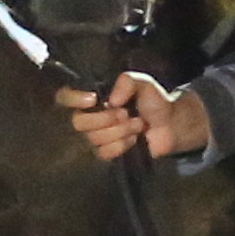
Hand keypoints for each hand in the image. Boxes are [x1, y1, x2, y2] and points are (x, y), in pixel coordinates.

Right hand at [63, 73, 209, 165]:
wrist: (170, 125)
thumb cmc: (154, 102)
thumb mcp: (143, 84)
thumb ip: (126, 83)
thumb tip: (111, 100)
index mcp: (93, 98)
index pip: (64, 97)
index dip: (73, 99)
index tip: (93, 99)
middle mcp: (89, 116)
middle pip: (78, 123)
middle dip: (105, 119)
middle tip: (126, 113)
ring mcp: (96, 136)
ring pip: (93, 138)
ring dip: (120, 131)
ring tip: (137, 125)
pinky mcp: (106, 153)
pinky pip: (103, 152)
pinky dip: (121, 145)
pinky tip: (133, 139)